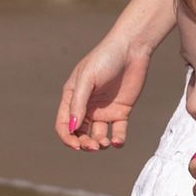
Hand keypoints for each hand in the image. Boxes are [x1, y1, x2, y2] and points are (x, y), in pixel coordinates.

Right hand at [55, 37, 151, 151]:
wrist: (131, 49)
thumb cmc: (105, 59)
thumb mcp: (87, 79)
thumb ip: (79, 103)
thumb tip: (72, 128)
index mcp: (72, 97)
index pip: (64, 124)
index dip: (67, 138)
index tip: (76, 145)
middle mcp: (86, 106)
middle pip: (81, 134)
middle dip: (85, 144)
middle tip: (94, 146)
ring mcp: (104, 110)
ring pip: (98, 136)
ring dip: (100, 144)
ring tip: (106, 143)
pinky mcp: (121, 112)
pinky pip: (118, 132)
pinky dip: (118, 140)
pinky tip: (118, 141)